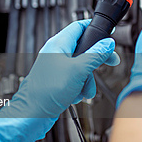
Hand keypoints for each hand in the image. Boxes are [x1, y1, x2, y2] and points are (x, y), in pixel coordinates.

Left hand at [0, 19, 118, 141]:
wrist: (32, 115)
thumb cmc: (47, 91)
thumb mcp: (78, 70)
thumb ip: (95, 55)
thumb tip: (107, 44)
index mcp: (58, 43)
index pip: (79, 26)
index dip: (95, 29)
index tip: (108, 35)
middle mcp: (56, 53)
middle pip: (83, 48)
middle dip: (95, 60)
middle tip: (110, 62)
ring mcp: (55, 67)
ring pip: (81, 66)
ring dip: (87, 79)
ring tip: (84, 89)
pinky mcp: (56, 80)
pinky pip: (74, 79)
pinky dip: (78, 87)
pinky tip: (76, 95)